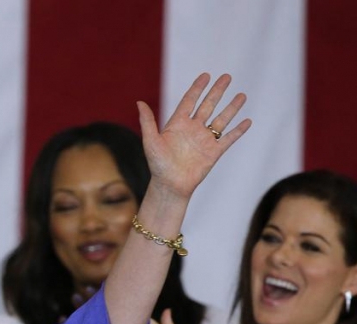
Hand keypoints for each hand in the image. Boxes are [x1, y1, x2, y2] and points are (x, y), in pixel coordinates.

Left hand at [138, 73, 250, 198]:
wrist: (170, 186)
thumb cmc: (158, 165)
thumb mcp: (150, 141)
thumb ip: (147, 122)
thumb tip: (139, 102)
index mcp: (178, 124)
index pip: (190, 101)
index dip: (198, 88)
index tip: (206, 75)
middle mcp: (193, 129)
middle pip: (208, 105)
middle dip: (217, 91)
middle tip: (227, 77)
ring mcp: (205, 140)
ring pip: (221, 119)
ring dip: (232, 107)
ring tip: (241, 95)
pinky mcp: (214, 152)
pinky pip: (229, 139)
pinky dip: (238, 130)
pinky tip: (247, 121)